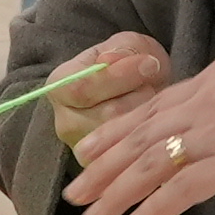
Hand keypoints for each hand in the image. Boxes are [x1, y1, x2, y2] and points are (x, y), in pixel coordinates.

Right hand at [43, 31, 178, 142]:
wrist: (135, 90)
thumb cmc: (129, 65)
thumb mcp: (127, 45)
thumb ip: (122, 49)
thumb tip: (111, 61)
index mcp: (60, 86)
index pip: (82, 87)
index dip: (119, 76)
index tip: (149, 63)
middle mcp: (65, 122)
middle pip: (109, 113)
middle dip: (140, 94)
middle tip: (154, 82)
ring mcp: (83, 150)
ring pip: (126, 134)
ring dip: (148, 113)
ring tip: (151, 98)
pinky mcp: (105, 169)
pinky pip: (135, 152)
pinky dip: (150, 132)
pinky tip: (152, 119)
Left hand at [63, 49, 214, 214]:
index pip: (154, 108)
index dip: (117, 133)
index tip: (89, 151)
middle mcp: (207, 100)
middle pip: (140, 136)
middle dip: (102, 166)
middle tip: (74, 191)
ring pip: (149, 163)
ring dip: (115, 192)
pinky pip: (179, 188)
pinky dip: (150, 208)